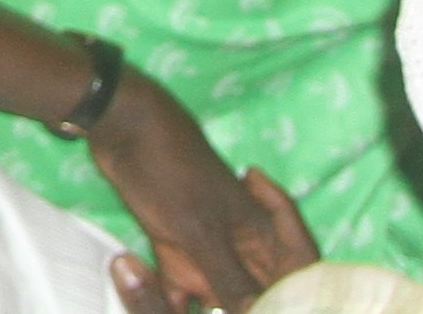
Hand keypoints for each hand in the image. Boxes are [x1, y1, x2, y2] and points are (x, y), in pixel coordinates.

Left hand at [106, 172, 314, 313]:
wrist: (121, 128)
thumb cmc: (170, 170)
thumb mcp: (200, 230)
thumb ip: (232, 278)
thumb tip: (256, 313)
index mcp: (263, 239)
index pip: (301, 273)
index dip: (293, 298)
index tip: (269, 306)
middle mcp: (241, 251)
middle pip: (259, 296)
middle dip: (244, 306)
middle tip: (214, 309)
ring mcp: (207, 253)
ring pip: (220, 298)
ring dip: (210, 310)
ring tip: (188, 310)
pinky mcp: (175, 255)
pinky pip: (181, 293)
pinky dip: (168, 302)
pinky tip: (154, 306)